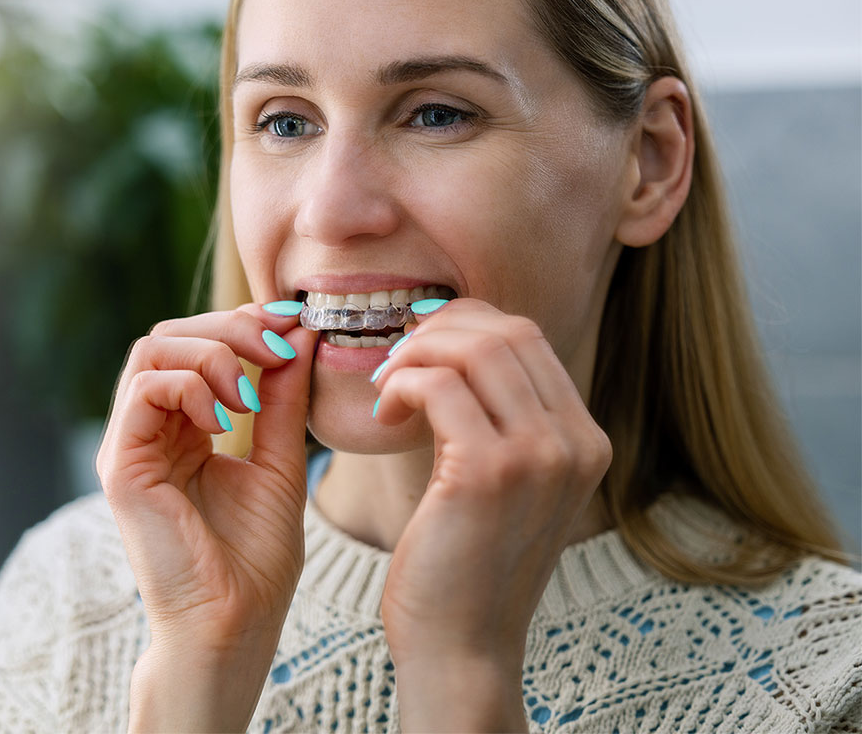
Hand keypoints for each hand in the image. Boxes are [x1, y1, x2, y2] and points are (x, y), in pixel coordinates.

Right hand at [96, 305, 316, 730]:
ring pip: (152, 351)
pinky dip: (190, 386)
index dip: (242, 322)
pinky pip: (144, 391)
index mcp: (182, 426)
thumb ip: (284, 396)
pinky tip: (226, 418)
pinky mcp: (121, 466)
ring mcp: (130, 445)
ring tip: (250, 394)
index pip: (195, 343)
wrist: (237, 621)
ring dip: (212, 354)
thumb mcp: (280, 457)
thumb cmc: (256, 554)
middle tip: (276, 349)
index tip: (292, 323)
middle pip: (170, 335)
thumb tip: (300, 333)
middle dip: (230, 328)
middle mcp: (149, 429)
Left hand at [371, 299, 611, 731]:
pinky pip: (438, 386)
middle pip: (506, 331)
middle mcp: (575, 442)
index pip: (529, 337)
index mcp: (585, 439)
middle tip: (399, 359)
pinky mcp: (489, 473)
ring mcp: (539, 456)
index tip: (424, 344)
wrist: (462, 647)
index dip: (467, 324)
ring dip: (416, 353)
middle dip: (439, 329)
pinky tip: (385, 413)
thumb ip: (504, 414)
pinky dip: (402, 384)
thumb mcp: (509, 478)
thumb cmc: (468, 558)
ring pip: (474, 348)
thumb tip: (456, 338)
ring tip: (388, 384)